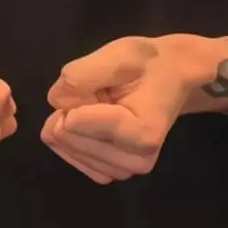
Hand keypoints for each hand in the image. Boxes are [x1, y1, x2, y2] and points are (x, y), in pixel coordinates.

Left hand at [41, 34, 211, 184]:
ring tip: (101, 105)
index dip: (75, 96)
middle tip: (103, 94)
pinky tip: (91, 122)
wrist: (171, 79)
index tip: (103, 84)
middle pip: (66, 136)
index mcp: (143, 132)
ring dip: (71, 121)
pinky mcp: (112, 174)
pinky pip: (69, 155)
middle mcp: (136, 161)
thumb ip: (84, 74)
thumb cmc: (147, 65)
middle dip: (72, 108)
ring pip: (64, 146)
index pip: (76, 122)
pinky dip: (72, 134)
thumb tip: (56, 102)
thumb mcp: (120, 54)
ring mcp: (124, 171)